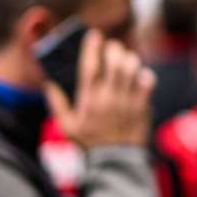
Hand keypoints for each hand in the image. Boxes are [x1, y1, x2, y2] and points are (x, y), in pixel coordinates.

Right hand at [45, 29, 154, 148]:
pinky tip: (139, 77)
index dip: (91, 47)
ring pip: (132, 69)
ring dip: (130, 60)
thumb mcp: (67, 126)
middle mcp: (109, 97)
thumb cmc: (90, 142)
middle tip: (112, 49)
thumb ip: (57, 103)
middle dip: (114, 50)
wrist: (115, 161)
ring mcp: (128, 101)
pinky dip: (145, 75)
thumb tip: (48, 83)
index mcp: (89, 99)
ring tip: (126, 61)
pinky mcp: (143, 106)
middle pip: (114, 62)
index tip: (94, 35)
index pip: (89, 66)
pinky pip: (148, 82)